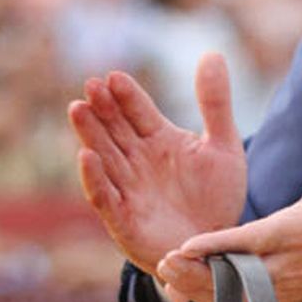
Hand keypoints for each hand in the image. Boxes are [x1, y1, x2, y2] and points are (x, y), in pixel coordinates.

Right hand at [69, 53, 247, 273]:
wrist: (217, 248)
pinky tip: (86, 157)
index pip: (137, 110)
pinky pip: (104, 196)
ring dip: (90, 134)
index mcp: (158, 140)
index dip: (127, 95)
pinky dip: (95, 178)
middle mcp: (137, 160)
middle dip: (102, 108)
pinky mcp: (123, 218)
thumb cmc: (217, 199)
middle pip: (114, 128)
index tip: (116, 76)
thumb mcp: (223, 147)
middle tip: (91, 85)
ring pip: (104, 156)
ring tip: (78, 108)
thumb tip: (212, 53)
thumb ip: (215, 103)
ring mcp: (128, 188)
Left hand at [158, 112, 301, 301]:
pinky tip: (184, 292)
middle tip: (165, 262)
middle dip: (200, 272)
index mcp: (295, 233)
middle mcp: (285, 265)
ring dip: (199, 289)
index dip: (220, 245)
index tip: (189, 245)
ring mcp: (279, 289)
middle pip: (237, 275)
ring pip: (234, 296)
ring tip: (167, 275)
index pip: (252, 241)